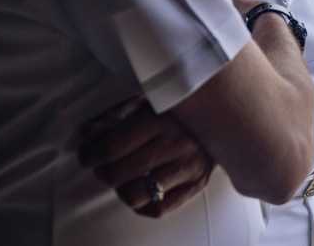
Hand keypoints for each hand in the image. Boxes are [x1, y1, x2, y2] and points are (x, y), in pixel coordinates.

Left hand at [78, 94, 213, 217]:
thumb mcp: (150, 105)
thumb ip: (118, 118)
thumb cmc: (180, 112)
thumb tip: (89, 134)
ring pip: (134, 196)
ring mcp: (188, 167)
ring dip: (121, 189)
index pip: (111, 148)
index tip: (87, 154)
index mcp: (163, 119)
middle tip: (102, 165)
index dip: (90, 154)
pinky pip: (157, 209)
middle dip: (102, 172)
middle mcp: (177, 144)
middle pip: (117, 174)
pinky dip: (143, 204)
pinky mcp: (196, 185)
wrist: (225, 118)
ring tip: (125, 177)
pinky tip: (144, 187)